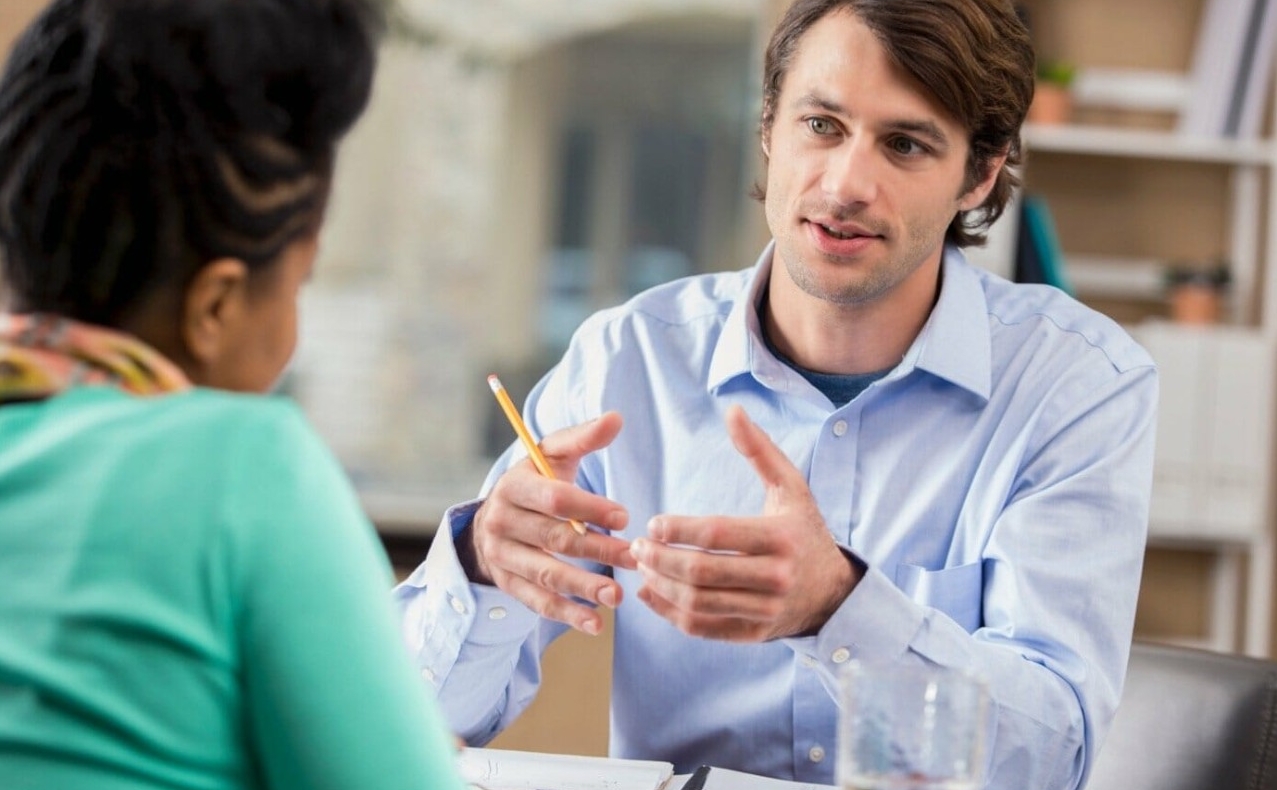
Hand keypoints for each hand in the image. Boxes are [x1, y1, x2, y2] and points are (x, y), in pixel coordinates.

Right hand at [466, 411, 634, 634]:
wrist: (494, 518)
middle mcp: (502, 521)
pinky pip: (537, 603)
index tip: (624, 517)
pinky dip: (567, 614)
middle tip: (634, 558)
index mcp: (514, 486)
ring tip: (617, 595)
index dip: (590, 508)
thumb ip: (584, 438)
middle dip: (597, 549)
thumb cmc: (536, 482)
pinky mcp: (507, 584)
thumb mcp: (553, 455)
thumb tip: (617, 418)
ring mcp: (502, 556)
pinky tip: (596, 623)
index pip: (554, 499)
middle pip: (554, 539)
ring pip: (545, 574)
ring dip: (583, 586)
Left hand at [630, 404, 858, 641]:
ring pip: (698, 603)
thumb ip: (759, 450)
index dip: (678, 530)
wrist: (834, 592)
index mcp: (781, 538)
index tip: (652, 524)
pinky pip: (702, 627)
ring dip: (661, 585)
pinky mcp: (754, 634)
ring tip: (642, 566)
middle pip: (702, 572)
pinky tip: (651, 593)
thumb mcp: (791, 487)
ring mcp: (765, 610)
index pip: (717, 534)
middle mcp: (775, 578)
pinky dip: (670, 612)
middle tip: (637, 546)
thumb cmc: (804, 531)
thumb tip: (732, 411)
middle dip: (661, 559)